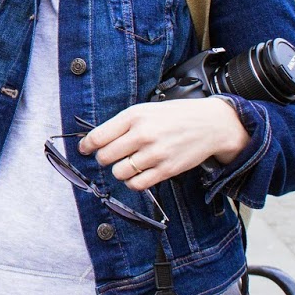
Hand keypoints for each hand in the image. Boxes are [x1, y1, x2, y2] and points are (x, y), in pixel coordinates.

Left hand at [79, 97, 248, 191]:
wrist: (210, 124)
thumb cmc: (175, 116)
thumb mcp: (145, 110)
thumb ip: (121, 124)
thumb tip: (95, 140)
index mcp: (134, 116)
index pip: (97, 137)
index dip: (86, 146)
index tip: (84, 149)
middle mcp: (142, 134)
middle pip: (105, 157)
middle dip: (103, 159)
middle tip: (110, 156)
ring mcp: (155, 153)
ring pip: (119, 173)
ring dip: (119, 171)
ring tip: (127, 164)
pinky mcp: (166, 169)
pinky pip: (137, 184)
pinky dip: (132, 182)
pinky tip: (137, 174)